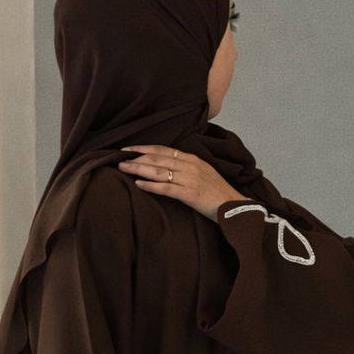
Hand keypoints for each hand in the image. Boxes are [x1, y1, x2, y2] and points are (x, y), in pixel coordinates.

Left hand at [118, 144, 247, 221]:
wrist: (234, 206)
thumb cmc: (218, 193)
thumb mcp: (204, 173)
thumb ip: (187, 168)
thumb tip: (168, 168)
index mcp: (193, 159)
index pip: (164, 150)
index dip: (145, 148)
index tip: (129, 148)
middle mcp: (190, 165)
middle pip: (158, 158)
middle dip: (137, 157)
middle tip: (119, 159)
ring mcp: (189, 179)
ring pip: (159, 171)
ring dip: (139, 169)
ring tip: (123, 169)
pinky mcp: (189, 194)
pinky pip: (166, 188)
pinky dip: (151, 186)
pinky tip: (139, 184)